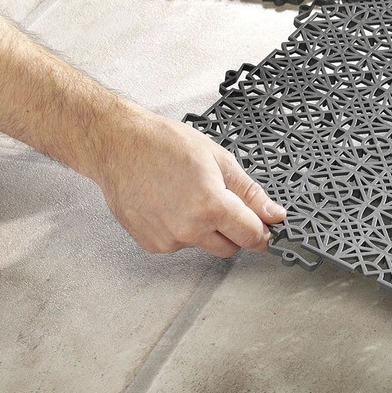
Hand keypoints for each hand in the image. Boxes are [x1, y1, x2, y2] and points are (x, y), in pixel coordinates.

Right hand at [88, 109, 286, 256]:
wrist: (117, 145)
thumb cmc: (163, 144)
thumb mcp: (219, 160)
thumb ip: (250, 193)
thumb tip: (274, 214)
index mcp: (211, 207)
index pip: (251, 236)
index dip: (261, 232)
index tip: (263, 229)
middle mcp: (189, 229)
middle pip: (229, 248)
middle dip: (233, 231)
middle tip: (221, 204)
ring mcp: (168, 239)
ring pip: (203, 245)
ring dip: (204, 229)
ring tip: (187, 196)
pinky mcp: (151, 243)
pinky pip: (179, 243)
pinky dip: (180, 229)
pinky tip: (169, 205)